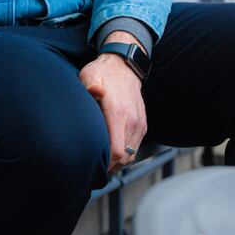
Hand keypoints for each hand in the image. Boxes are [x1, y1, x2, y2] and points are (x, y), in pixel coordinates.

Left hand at [79, 39, 147, 172]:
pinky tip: (112, 151)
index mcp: (118, 113)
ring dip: (117, 162)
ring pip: (131, 155)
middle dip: (109, 166)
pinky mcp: (143, 124)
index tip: (93, 165)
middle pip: (124, 158)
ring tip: (102, 162)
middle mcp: (132, 121)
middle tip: (94, 167)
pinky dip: (125, 154)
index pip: (117, 152)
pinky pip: (135, 147)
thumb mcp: (90, 75)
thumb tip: (95, 91)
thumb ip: (91, 85)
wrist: (124, 66)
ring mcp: (139, 123)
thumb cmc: (103, 73)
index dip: (105, 163)